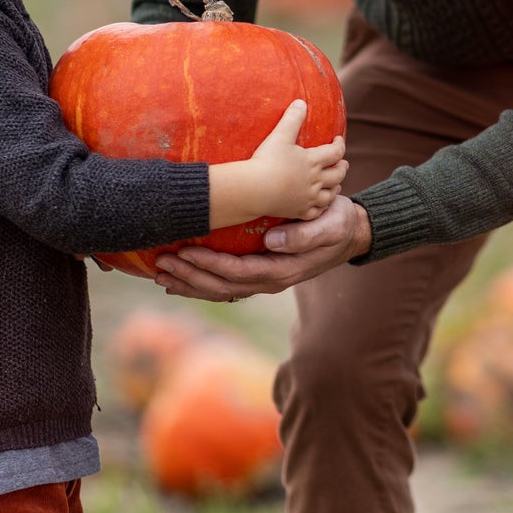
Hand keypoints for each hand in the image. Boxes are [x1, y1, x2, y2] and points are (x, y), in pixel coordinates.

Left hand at [153, 194, 372, 301]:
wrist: (351, 233)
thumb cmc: (339, 222)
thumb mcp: (330, 224)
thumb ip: (305, 236)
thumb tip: (272, 241)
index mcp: (283, 270)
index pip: (238, 272)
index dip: (209, 265)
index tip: (185, 252)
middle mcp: (270, 280)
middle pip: (222, 286)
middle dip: (190, 276)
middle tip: (161, 264)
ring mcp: (264, 279)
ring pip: (220, 290)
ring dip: (189, 283)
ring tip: (161, 274)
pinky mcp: (260, 273)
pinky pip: (226, 284)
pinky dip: (200, 283)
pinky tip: (180, 279)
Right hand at [208, 100, 348, 228]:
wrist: (255, 189)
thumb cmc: (267, 160)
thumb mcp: (280, 135)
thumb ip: (292, 118)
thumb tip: (301, 102)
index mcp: (314, 161)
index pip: (336, 152)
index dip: (340, 145)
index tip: (338, 140)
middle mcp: (316, 181)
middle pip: (338, 174)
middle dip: (342, 167)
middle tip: (342, 163)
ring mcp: (308, 198)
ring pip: (330, 195)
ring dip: (335, 187)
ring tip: (336, 184)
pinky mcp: (299, 212)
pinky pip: (316, 212)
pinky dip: (321, 208)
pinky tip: (320, 205)